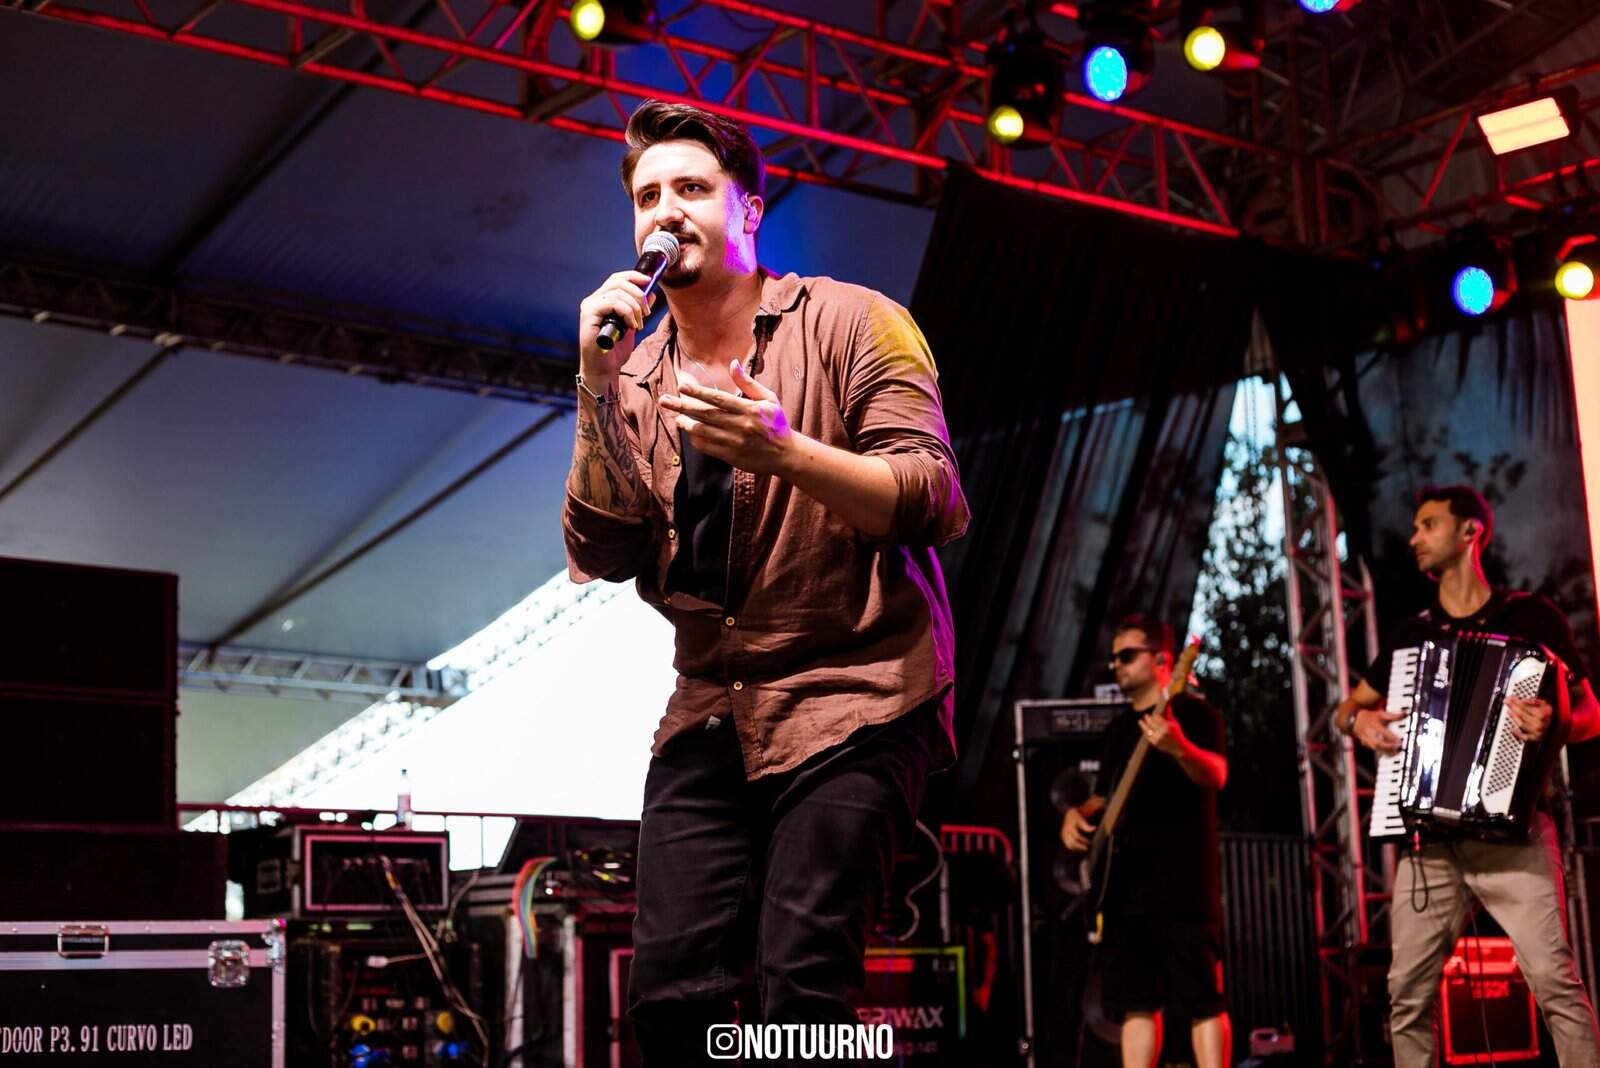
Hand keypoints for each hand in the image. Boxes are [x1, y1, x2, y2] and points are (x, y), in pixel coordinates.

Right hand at [578, 270, 657, 378]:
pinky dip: (627, 312)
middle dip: (638, 293)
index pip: (617, 278)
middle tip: (647, 312)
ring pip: (618, 292)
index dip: (634, 276)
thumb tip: (651, 294)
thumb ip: (638, 310)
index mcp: (602, 300)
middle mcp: (593, 300)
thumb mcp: (632, 326)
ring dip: (635, 307)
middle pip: (618, 281)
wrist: (604, 370)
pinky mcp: (588, 315)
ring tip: (638, 324)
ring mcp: (589, 307)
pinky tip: (631, 326)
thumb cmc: (614, 351)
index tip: (649, 281)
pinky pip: (613, 303)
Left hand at [658, 360, 794, 475]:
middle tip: (664, 400)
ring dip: (686, 424)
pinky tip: (690, 432)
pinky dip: (696, 439)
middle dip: (683, 407)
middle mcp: (740, 426)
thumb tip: (733, 363)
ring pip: (703, 432)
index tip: (682, 386)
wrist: (786, 455)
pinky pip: (707, 447)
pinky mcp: (731, 456)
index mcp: (750, 410)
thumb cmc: (777, 423)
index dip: (699, 392)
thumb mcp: (769, 399)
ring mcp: (734, 443)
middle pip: (705, 414)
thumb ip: (748, 383)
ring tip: (676, 417)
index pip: (719, 399)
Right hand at [1061, 806, 1095, 851]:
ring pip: (1069, 845)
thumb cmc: (1076, 818)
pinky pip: (1068, 845)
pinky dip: (1074, 847)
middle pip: (1072, 842)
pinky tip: (1080, 847)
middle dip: (1080, 846)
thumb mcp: (1081, 819)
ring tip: (1084, 848)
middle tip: (1087, 847)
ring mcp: (1063, 835)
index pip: (1077, 836)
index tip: (1089, 842)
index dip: (1083, 840)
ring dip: (1077, 848)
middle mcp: (1066, 831)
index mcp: (1070, 826)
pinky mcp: (1063, 838)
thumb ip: (1086, 825)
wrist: (1068, 816)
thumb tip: (1094, 828)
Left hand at [1140, 709, 1186, 756]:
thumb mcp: (1174, 724)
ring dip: (1143, 725)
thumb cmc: (1177, 734)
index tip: (1152, 714)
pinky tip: (1144, 730)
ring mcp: (1158, 738)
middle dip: (1147, 719)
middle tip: (1145, 716)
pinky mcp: (1155, 743)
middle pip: (1151, 723)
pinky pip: (1148, 737)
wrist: (1179, 747)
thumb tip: (1167, 706)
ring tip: (1140, 721)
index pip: (1157, 718)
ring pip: (1147, 730)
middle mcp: (1162, 732)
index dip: (1154, 716)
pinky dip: (1145, 733)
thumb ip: (1169, 715)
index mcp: (1167, 726)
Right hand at [1352, 707, 1405, 753]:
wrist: (1354, 720)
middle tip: (1397, 748)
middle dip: (1388, 747)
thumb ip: (1393, 715)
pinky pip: (1372, 749)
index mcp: (1374, 724)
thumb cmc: (1369, 716)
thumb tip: (1405, 713)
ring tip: (1394, 752)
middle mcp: (1369, 732)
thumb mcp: (1381, 714)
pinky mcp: (1364, 743)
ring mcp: (1365, 738)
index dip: (1392, 738)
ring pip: (1375, 747)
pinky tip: (1387, 753)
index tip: (1400, 741)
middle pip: (1378, 742)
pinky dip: (1380, 751)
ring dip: (1385, 751)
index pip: (1384, 732)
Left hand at [1505, 696, 1552, 742]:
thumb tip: (1522, 700)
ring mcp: (1537, 732)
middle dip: (1512, 707)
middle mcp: (1539, 723)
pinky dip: (1517, 733)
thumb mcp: (1544, 704)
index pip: (1525, 707)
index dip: (1515, 702)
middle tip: (1507, 702)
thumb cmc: (1548, 715)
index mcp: (1542, 714)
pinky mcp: (1535, 739)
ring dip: (1514, 717)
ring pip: (1521, 724)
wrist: (1557, 728)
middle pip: (1521, 715)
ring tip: (1509, 711)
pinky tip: (1513, 729)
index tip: (1509, 698)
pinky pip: (1523, 737)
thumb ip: (1534, 701)